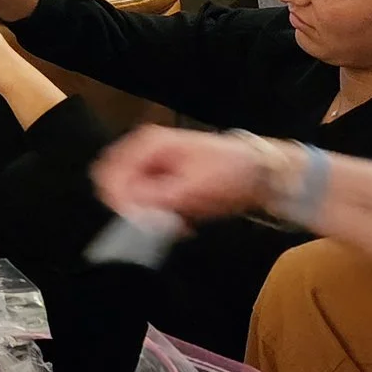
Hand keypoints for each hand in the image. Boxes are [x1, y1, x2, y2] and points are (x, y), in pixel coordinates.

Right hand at [90, 124, 268, 224]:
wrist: (260, 172)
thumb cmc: (229, 173)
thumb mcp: (192, 188)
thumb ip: (155, 199)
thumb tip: (128, 212)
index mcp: (147, 145)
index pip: (110, 174)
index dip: (118, 202)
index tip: (136, 225)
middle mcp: (142, 151)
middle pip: (113, 184)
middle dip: (130, 209)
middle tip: (153, 227)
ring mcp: (151, 165)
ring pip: (128, 196)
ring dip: (146, 215)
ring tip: (175, 226)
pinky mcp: (160, 180)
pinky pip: (144, 201)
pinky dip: (158, 216)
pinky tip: (180, 223)